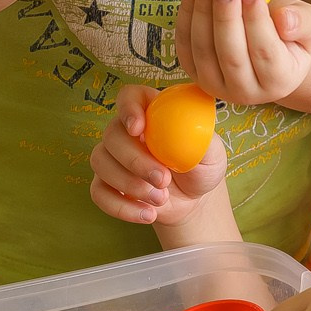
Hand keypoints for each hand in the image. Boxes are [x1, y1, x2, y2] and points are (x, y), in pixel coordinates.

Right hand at [89, 84, 227, 227]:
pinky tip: (147, 214)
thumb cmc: (201, 167)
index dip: (128, 108)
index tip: (137, 129)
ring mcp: (112, 157)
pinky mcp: (106, 184)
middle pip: (112, 134)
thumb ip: (202, 139)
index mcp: (152, 112)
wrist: (193, 200)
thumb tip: (193, 128)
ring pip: (100, 162)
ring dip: (129, 185)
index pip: (129, 96)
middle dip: (135, 160)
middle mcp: (126, 131)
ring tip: (161, 199)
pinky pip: (98, 192)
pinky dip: (121, 207)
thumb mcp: (212, 153)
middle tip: (162, 179)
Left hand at [175, 0, 310, 106]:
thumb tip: (285, 20)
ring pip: (203, 50)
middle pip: (231, 55)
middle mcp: (246, 91)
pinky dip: (186, 14)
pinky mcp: (194, 73)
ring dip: (201, 12)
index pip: (265, 53)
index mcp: (279, 81)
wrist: (270, 52)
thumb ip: (302, 22)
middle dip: (225, 16)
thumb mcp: (309, 24)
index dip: (256, 21)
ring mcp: (216, 85)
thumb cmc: (291, 35)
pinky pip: (185, 44)